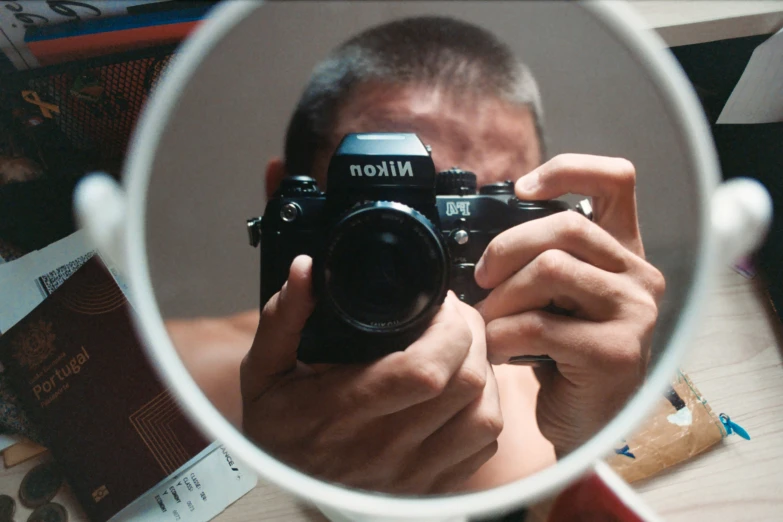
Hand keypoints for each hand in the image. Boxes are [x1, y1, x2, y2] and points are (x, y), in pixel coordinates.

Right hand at [241, 256, 502, 493]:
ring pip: (485, 417)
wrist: (283, 491)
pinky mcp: (431, 489)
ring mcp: (412, 475)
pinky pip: (483, 447)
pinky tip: (458, 394)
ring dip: (482, 373)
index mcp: (343, 411)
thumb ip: (282, 318)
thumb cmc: (277, 430)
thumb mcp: (264, 371)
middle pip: (466, 384)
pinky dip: (482, 411)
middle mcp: (383, 448)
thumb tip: (305, 270)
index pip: (424, 370)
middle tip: (451, 319)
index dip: (447, 327)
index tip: (437, 305)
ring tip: (458, 353)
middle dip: (471, 337)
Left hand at [474, 154, 664, 455]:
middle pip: (564, 226)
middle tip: (482, 278)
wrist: (587, 418)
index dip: (568, 169)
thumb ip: (540, 259)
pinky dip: (501, 336)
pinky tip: (495, 350)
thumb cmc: (565, 352)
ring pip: (550, 269)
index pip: (617, 180)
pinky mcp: (615, 353)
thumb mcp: (558, 295)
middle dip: (506, 248)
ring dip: (500, 296)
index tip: (522, 189)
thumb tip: (477, 235)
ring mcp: (634, 313)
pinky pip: (538, 326)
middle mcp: (639, 275)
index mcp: (623, 250)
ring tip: (488, 319)